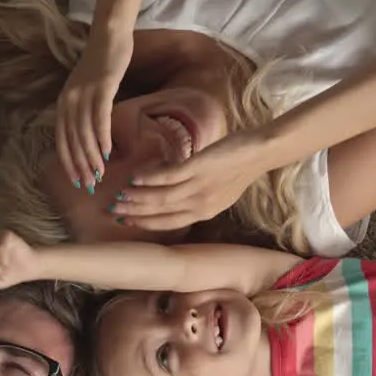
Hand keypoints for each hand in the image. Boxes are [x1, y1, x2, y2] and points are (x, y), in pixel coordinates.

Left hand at [56, 33, 133, 190]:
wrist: (109, 35)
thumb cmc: (101, 65)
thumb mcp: (87, 91)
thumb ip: (84, 112)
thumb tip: (91, 139)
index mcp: (63, 103)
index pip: (62, 139)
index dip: (68, 162)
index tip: (77, 181)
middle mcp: (69, 99)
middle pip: (73, 139)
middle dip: (81, 165)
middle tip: (90, 184)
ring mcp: (85, 92)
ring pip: (85, 132)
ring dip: (92, 156)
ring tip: (100, 174)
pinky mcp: (102, 86)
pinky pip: (100, 117)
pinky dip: (102, 136)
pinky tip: (108, 152)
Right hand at [111, 130, 265, 230]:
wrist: (262, 151)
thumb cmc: (240, 167)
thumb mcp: (219, 191)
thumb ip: (197, 197)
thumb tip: (172, 193)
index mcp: (205, 212)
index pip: (170, 223)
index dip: (146, 223)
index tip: (126, 222)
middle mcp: (201, 204)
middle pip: (162, 213)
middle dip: (136, 212)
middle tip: (113, 210)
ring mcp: (201, 186)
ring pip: (163, 197)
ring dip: (138, 197)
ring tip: (120, 194)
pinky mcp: (201, 168)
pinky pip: (170, 177)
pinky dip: (151, 178)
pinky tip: (136, 177)